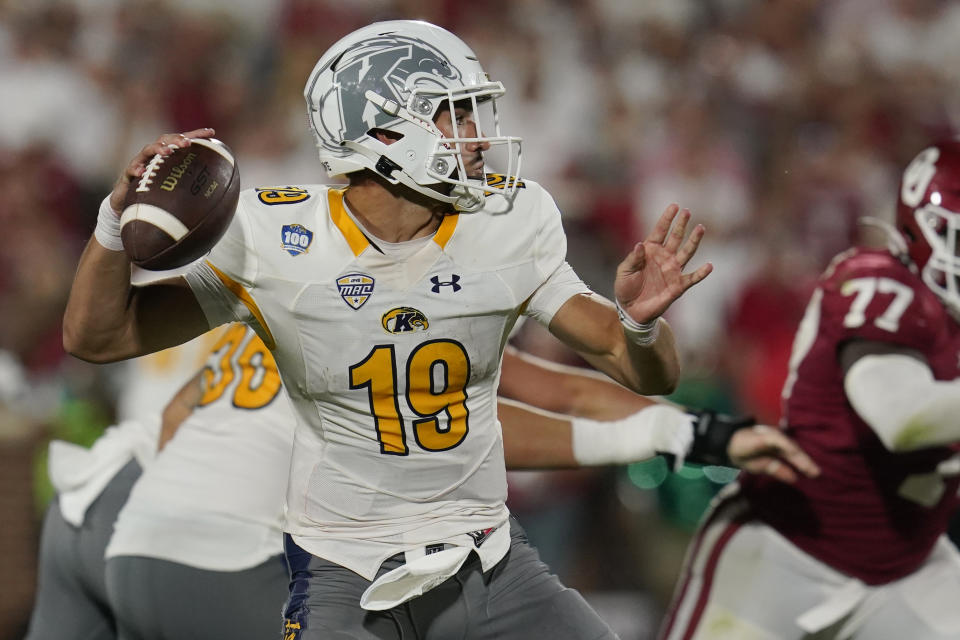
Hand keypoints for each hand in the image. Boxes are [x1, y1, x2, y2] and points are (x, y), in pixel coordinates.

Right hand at [108, 128, 216, 213]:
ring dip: (158, 148)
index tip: (212, 133)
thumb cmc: (156, 193)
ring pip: (148, 150)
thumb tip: (222, 194)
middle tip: (187, 143)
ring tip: (167, 151)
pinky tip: (141, 171)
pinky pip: (131, 169)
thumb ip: (193, 186)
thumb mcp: (175, 188)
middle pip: (165, 139)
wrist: (128, 203)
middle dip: (177, 139)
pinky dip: (137, 168)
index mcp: (168, 155)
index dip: (197, 135)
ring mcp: (140, 162)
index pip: (183, 141)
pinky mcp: (128, 174)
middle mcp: (154, 156)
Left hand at [614, 204, 712, 323]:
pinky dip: (701, 273)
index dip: (667, 218)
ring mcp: (673, 270)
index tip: (675, 205)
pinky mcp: (678, 285)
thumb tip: (640, 245)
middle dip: (681, 225)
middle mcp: (664, 257)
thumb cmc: (625, 287)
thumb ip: (633, 258)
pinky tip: (709, 265)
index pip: (660, 231)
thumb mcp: (624, 271)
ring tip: (700, 228)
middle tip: (687, 212)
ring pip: (686, 252)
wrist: (631, 309)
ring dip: (694, 241)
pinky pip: (692, 278)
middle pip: (675, 237)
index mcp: (650, 250)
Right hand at [728, 424, 820, 483]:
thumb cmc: (744, 454)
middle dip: (806, 463)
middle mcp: (778, 441)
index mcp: (778, 449)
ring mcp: (773, 437)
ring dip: (801, 458)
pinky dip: (789, 449)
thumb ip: (778, 470)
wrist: (727, 444)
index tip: (815, 474)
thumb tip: (795, 479)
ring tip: (810, 469)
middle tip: (816, 473)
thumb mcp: (762, 466)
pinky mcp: (767, 435)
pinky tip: (796, 456)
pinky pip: (781, 442)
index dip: (804, 464)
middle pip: (795, 451)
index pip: (794, 456)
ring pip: (790, 447)